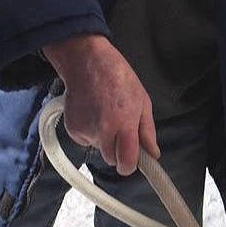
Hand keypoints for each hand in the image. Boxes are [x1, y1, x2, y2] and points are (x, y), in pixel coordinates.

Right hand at [42, 34, 158, 174]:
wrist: (86, 62)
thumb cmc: (117, 76)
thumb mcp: (142, 100)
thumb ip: (147, 131)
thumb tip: (152, 153)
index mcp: (124, 124)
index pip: (126, 163)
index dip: (129, 165)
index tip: (132, 161)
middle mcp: (103, 131)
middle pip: (111, 159)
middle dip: (117, 150)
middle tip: (120, 129)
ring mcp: (85, 130)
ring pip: (98, 148)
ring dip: (104, 139)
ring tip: (105, 114)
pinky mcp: (72, 129)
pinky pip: (85, 140)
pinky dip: (90, 131)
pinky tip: (93, 113)